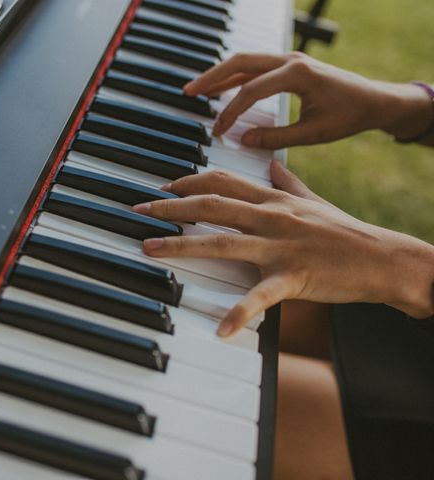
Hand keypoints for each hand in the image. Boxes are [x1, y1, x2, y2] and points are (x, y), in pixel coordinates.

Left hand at [132, 163, 433, 336]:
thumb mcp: (312, 199)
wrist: (382, 257)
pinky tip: (220, 329)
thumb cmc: (344, 231)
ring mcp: (281, 246)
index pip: (223, 182)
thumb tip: (270, 164)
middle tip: (140, 211)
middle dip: (171, 207)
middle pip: (212, 205)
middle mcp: (272, 217)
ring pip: (223, 242)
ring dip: (181, 246)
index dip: (190, 182)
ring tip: (149, 249)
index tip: (165, 187)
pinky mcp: (294, 277)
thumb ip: (287, 181)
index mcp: (274, 200)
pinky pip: (262, 296)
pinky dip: (240, 312)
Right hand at [184, 52, 432, 148]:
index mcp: (297, 74)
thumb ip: (276, 138)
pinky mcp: (289, 66)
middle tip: (188, 92)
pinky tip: (221, 88)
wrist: (375, 100)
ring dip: (219, 74)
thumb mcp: (313, 133)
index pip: (250, 91)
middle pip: (240, 62)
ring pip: (245, 62)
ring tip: (196, 89)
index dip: (230, 112)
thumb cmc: (350, 115)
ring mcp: (289, 59)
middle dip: (211, 78)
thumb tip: (243, 140)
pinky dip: (234, 76)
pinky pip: (255, 67)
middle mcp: (290, 60)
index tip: (217, 132)